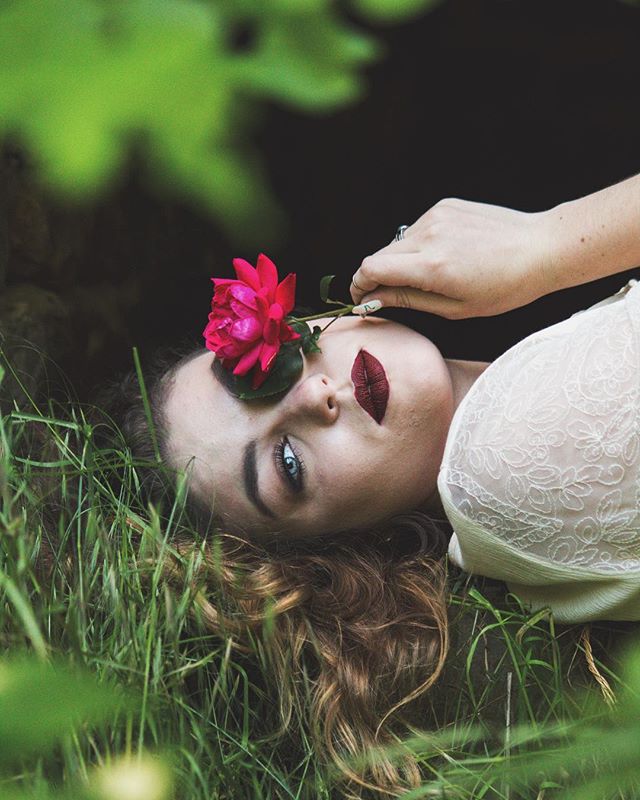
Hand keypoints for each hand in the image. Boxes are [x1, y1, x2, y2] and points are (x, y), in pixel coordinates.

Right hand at [350, 198, 554, 318]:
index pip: (370, 268)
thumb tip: (375, 298)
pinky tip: (447, 254)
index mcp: (432, 266)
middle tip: (391, 293)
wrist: (541, 248)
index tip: (362, 297)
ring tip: (431, 274)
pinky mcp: (445, 205)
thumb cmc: (505, 286)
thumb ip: (410, 300)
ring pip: (397, 242)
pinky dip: (420, 245)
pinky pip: (417, 229)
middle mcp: (429, 235)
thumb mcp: (456, 308)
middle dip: (376, 276)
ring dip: (401, 260)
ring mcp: (437, 216)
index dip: (359, 285)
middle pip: (378, 255)